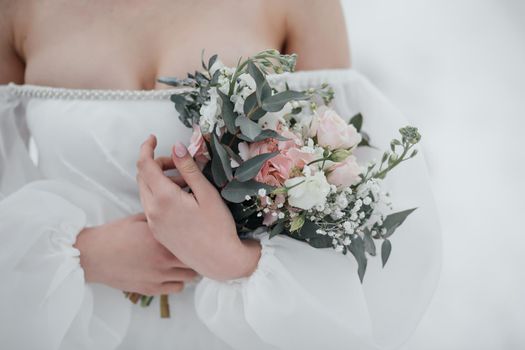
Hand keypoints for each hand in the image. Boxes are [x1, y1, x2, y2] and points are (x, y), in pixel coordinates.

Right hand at [74, 213, 197, 294]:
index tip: (200, 233)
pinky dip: (179, 281)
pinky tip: (173, 273)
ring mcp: (159, 275)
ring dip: (190, 268)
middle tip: (196, 248)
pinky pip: (177, 288)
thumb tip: (176, 210)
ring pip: (190, 276)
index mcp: (162, 237)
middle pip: (195, 258)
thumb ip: (161, 216)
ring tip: (185, 261)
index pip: (193, 237)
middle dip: (197, 253)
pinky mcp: (152, 289)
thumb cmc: (114, 234)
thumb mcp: (140, 218)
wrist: (93, 255)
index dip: (198, 235)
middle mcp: (164, 257)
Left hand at [136, 135, 260, 280]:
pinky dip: (160, 195)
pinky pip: (151, 205)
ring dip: (159, 180)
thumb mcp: (207, 193)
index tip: (154, 138)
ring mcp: (153, 223)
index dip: (147, 147)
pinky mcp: (157, 232)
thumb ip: (189, 169)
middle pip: (143, 176)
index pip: (145, 164)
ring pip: (146, 191)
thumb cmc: (218, 226)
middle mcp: (152, 210)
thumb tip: (176, 146)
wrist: (219, 261)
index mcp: (163, 198)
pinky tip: (181, 199)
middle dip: (157, 163)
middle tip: (179, 163)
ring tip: (185, 183)